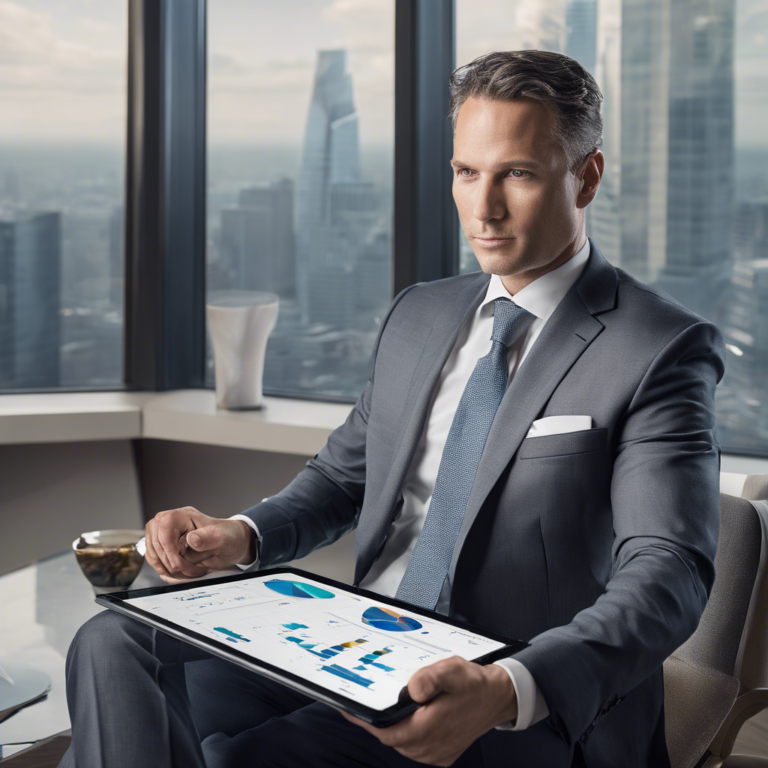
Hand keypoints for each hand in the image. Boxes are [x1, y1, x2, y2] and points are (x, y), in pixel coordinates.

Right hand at [144, 506, 254, 583]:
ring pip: (154, 555)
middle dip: (173, 564)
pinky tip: (180, 573)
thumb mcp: (223, 537)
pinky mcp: (162, 545)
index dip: (170, 552)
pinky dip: (166, 571)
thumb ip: (208, 538)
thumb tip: (191, 540)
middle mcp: (169, 523)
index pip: (164, 534)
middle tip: (192, 571)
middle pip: (156, 546)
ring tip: (189, 573)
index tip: (181, 565)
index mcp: (183, 516)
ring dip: (169, 570)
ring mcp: (163, 534)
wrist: (231, 543)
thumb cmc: (228, 536)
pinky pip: (155, 560)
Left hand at [340, 656, 516, 765]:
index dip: (365, 722)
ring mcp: (437, 753)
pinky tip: (403, 717)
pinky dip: (404, 733)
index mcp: (430, 728)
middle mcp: (431, 746)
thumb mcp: (453, 670)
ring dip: (390, 728)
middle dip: (375, 723)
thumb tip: (412, 688)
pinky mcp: (442, 753)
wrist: (498, 698)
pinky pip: (414, 746)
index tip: (350, 709)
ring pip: (402, 744)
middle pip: (391, 738)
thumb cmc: (475, 684)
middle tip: (361, 703)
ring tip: (380, 707)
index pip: (387, 731)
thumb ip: (431, 677)